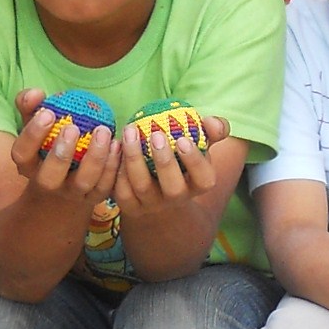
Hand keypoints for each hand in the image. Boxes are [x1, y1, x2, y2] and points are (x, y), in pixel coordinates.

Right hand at [7, 88, 119, 209]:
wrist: (64, 183)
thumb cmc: (48, 144)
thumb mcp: (36, 125)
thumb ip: (31, 106)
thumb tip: (36, 93)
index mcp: (27, 165)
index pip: (22, 153)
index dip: (33, 135)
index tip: (48, 112)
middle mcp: (47, 183)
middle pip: (49, 177)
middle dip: (61, 153)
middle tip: (73, 127)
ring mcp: (71, 193)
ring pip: (83, 182)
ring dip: (94, 158)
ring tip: (103, 132)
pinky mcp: (94, 198)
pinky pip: (105, 185)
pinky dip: (113, 166)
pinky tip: (118, 145)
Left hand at [114, 110, 230, 219]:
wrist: (158, 186)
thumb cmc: (182, 157)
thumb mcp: (200, 144)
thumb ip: (211, 130)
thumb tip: (211, 123)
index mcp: (198, 184)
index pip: (204, 179)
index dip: (194, 162)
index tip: (182, 139)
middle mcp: (177, 199)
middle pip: (173, 188)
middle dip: (164, 162)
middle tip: (156, 135)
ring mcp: (152, 204)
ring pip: (142, 187)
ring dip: (135, 158)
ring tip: (131, 131)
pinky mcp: (130, 206)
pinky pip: (122, 190)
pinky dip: (118, 167)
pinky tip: (117, 146)